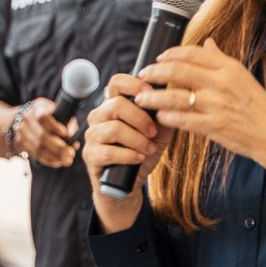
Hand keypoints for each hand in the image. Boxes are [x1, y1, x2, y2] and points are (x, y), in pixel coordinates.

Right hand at [16, 98, 77, 169]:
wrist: (20, 118)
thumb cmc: (46, 115)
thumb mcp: (55, 111)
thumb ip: (66, 120)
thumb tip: (72, 135)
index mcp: (37, 107)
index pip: (43, 117)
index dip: (54, 126)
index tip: (65, 133)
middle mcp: (27, 118)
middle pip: (42, 136)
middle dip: (58, 147)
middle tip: (71, 153)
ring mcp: (21, 131)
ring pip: (38, 147)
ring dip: (54, 156)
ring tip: (67, 160)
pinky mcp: (19, 142)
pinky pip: (35, 154)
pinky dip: (48, 159)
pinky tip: (58, 162)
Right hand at [83, 74, 171, 230]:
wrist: (129, 184)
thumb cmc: (143, 154)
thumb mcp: (159, 133)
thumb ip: (165, 115)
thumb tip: (176, 97)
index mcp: (113, 105)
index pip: (117, 82)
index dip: (135, 85)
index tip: (152, 95)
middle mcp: (99, 117)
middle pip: (116, 104)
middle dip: (140, 118)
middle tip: (153, 132)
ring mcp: (92, 136)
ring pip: (114, 129)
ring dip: (137, 140)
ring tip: (149, 149)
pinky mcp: (90, 156)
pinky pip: (108, 152)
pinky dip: (128, 155)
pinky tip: (139, 158)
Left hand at [134, 40, 265, 180]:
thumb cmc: (259, 108)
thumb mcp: (244, 77)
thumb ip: (221, 60)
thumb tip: (207, 43)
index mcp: (230, 68)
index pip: (192, 53)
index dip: (170, 54)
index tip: (158, 58)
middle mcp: (222, 83)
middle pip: (178, 70)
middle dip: (155, 72)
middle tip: (143, 75)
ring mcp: (217, 105)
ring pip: (175, 96)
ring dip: (153, 96)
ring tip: (141, 98)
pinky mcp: (213, 126)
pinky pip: (182, 119)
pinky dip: (167, 116)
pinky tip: (159, 115)